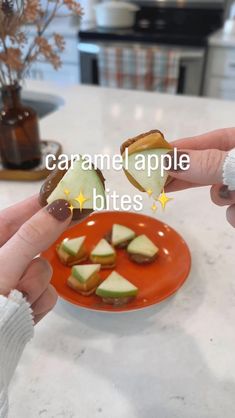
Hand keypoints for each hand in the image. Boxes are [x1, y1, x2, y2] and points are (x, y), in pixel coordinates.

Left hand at [0, 196, 72, 323]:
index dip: (46, 202)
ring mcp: (14, 280)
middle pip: (37, 241)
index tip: (72, 193)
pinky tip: (25, 311)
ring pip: (44, 270)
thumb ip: (32, 237)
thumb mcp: (4, 266)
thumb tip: (61, 207)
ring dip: (35, 285)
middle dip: (41, 251)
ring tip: (18, 298)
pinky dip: (37, 303)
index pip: (20, 213)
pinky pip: (46, 293)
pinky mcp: (25, 300)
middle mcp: (4, 258)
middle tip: (73, 222)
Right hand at [166, 128, 234, 226]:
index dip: (185, 146)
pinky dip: (234, 215)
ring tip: (231, 198)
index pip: (212, 139)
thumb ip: (207, 164)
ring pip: (221, 193)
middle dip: (191, 176)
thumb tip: (167, 160)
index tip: (158, 155)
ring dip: (222, 199)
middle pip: (210, 167)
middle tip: (158, 181)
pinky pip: (232, 211)